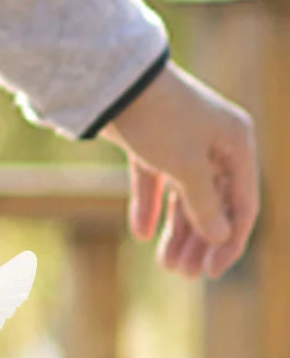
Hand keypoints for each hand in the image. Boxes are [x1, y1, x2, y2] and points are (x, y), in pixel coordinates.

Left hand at [99, 61, 257, 279]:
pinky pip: (155, 182)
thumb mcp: (187, 167)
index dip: (229, 241)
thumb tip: (220, 236)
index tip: (212, 272)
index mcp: (238, 143)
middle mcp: (215, 143)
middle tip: (182, 275)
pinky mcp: (150, 143)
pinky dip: (150, 207)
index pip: (243, 204)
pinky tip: (143, 234)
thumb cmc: (160, 120)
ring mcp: (182, 142)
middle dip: (199, 241)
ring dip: (176, 231)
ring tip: (165, 265)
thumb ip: (204, 204)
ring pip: (184, 195)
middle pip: (213, 202)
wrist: (114, 82)